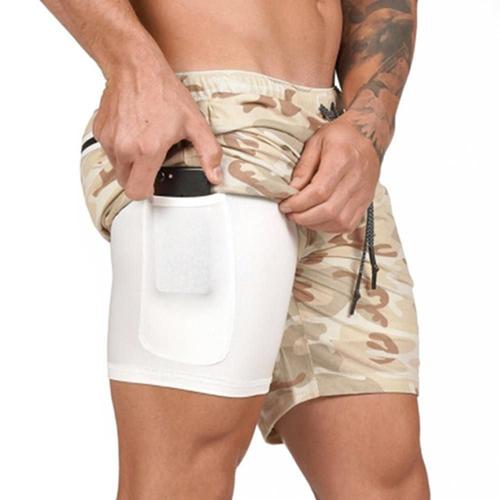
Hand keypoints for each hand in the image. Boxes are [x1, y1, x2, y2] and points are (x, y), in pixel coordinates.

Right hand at [92, 61, 221, 199]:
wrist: (135, 66)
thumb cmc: (163, 92)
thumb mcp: (195, 123)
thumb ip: (208, 153)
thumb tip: (216, 176)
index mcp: (147, 150)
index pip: (137, 192)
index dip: (147, 192)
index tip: (155, 184)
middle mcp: (124, 148)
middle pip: (126, 183)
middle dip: (139, 179)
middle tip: (152, 162)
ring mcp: (109, 140)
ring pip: (117, 168)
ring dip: (129, 163)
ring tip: (144, 143)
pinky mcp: (99, 131)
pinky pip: (109, 151)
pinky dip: (119, 148)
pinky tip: (132, 132)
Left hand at [278, 111, 380, 232]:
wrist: (370, 136)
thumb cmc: (342, 137)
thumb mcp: (317, 141)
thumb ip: (304, 166)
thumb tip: (292, 190)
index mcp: (342, 159)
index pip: (319, 191)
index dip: (298, 203)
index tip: (285, 205)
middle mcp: (356, 179)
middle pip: (328, 210)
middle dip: (304, 217)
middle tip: (290, 213)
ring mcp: (363, 193)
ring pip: (339, 221)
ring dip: (315, 224)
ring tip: (301, 217)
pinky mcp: (366, 202)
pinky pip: (348, 224)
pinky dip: (329, 227)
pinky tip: (317, 220)